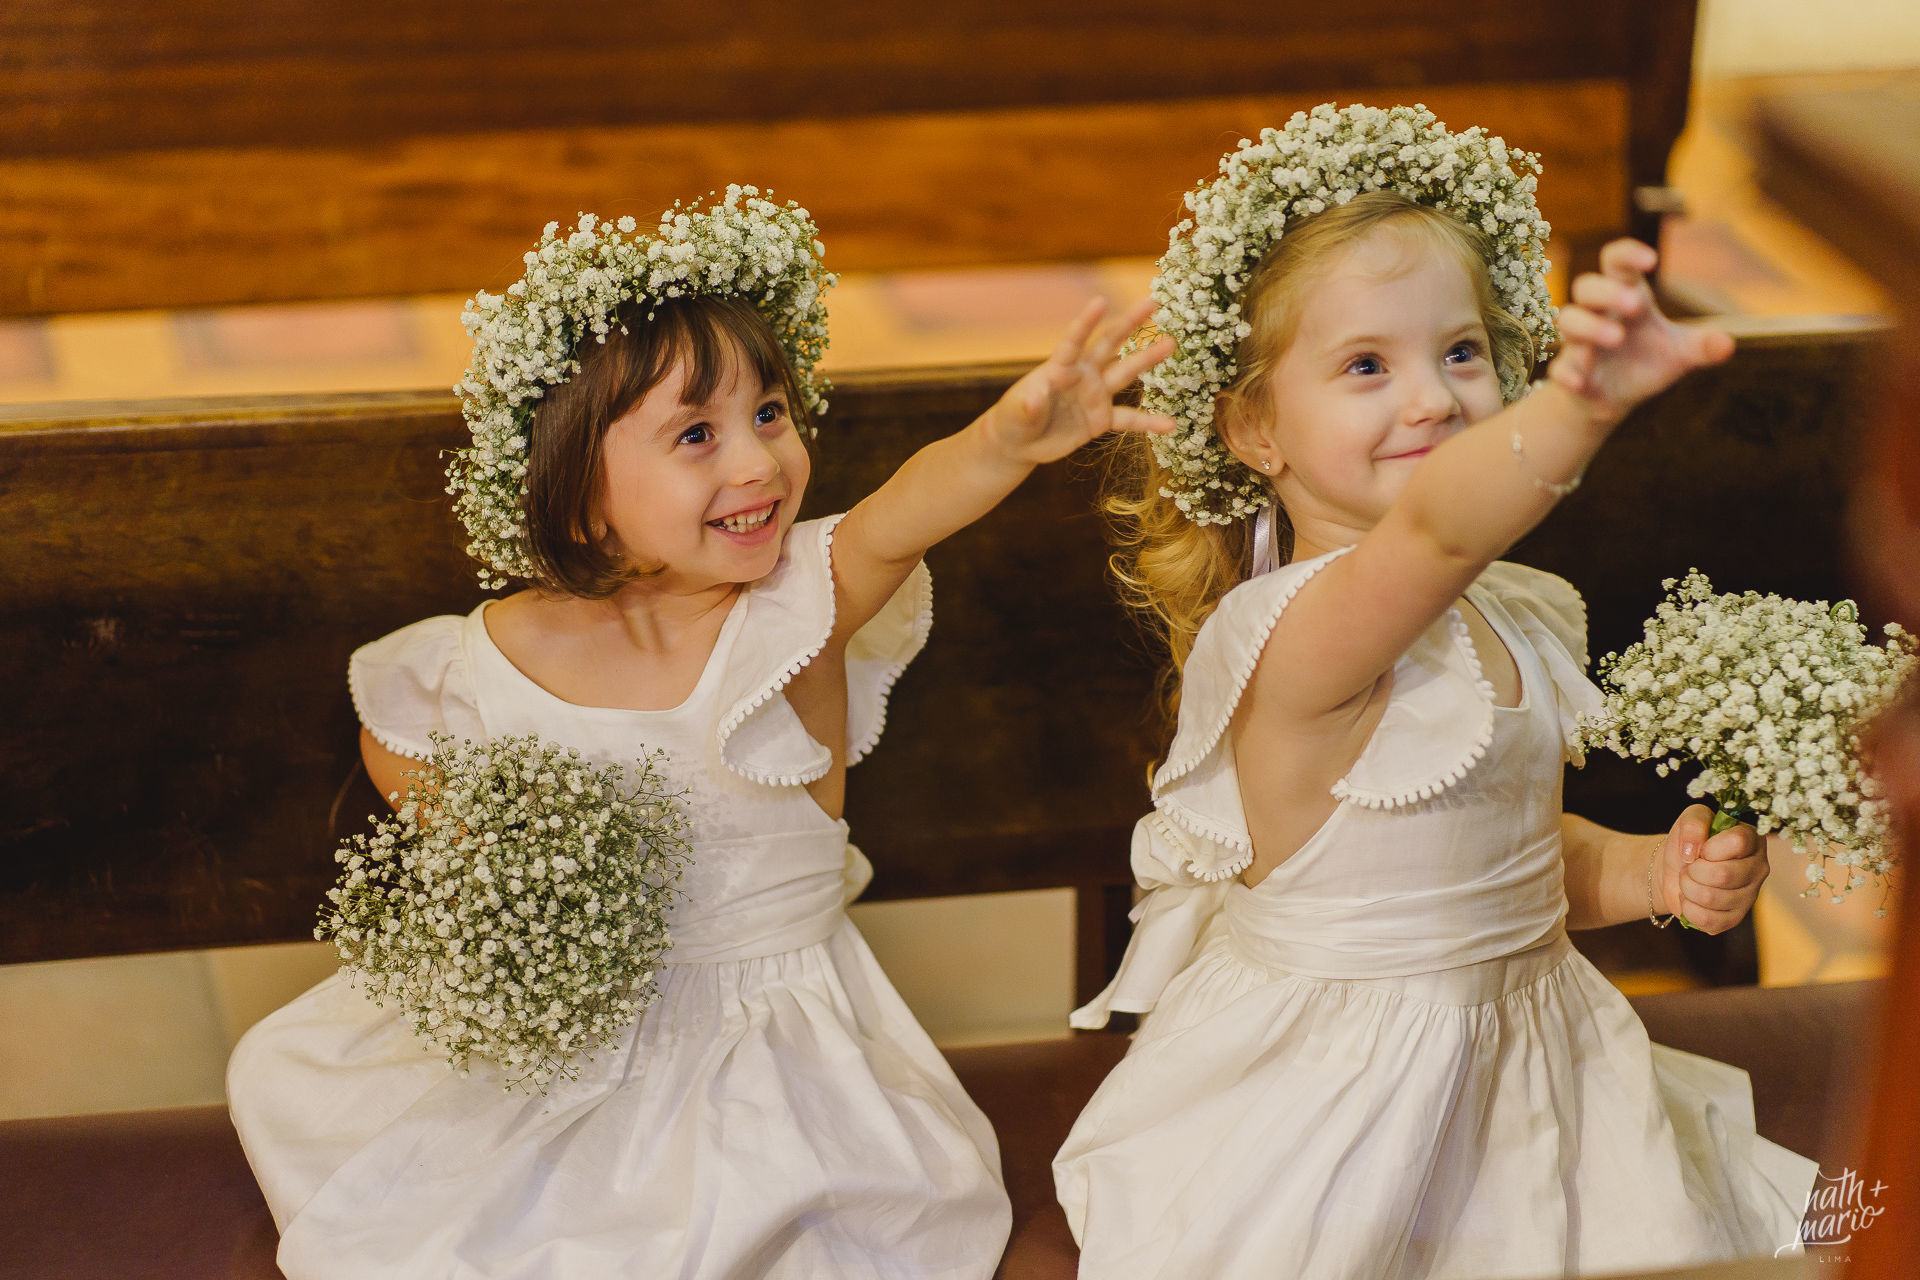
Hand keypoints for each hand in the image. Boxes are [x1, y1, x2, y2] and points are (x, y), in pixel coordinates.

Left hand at [983, 297, 1177, 464]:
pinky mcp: (1101, 419)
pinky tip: (1171, 424)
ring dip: (1148, 359)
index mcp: (1059, 367)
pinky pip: (1129, 419)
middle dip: (1130, 323)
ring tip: (1171, 344)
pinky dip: (1149, 422)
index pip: (1074, 341)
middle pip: (1109, 344)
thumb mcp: (1017, 413)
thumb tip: (1038, 395)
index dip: (1086, 322)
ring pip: (1125, 373)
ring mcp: (1095, 395)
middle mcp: (1082, 375)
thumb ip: (1030, 403)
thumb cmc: (1014, 420)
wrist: (1020, 443)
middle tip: (1152, 302)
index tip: (1101, 302)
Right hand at [1545, 240, 1733, 423]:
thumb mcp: (1679, 353)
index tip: (1651, 262)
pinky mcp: (1568, 373)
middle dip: (1606, 292)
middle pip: (1586, 286)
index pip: (1616, 262)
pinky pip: (1559, 368)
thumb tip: (1727, 345)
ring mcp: (1579, 343)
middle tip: (1635, 306)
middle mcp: (1597, 314)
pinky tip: (1582, 381)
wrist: (1612, 399)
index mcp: (1625, 297)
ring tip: (1616, 338)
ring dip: (1589, 327)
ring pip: (1567, 320)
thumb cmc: (1645, 361)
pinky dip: (1569, 373)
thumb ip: (1701, 346)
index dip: (1628, 254)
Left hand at [1653, 804, 1771, 933]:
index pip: (1738, 842)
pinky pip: (1708, 920)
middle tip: (1689, 866)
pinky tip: (1690, 898)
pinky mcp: (1734, 919)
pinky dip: (1688, 908)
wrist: (1675, 868)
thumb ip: (1694, 823)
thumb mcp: (1689, 819)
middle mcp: (1758, 869)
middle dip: (1693, 870)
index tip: (1701, 849)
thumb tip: (1692, 851)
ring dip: (1687, 887)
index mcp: (1753, 840)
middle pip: (1723, 874)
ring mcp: (1749, 897)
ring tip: (1688, 880)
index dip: (1710, 847)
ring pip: (1711, 898)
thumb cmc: (1689, 841)